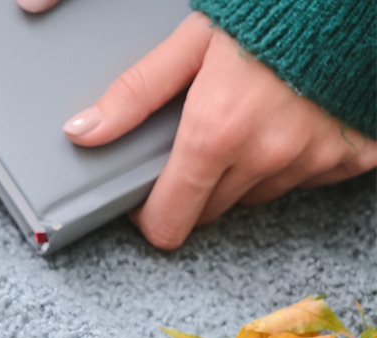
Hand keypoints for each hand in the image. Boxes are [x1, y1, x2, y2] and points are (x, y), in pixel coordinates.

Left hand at [64, 12, 376, 248]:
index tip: (145, 203)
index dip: (151, 217)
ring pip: (258, 195)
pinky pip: (308, 179)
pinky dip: (294, 161)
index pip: (170, 220)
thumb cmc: (272, 12)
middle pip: (210, 210)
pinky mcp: (354, 156)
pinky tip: (290, 122)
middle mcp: (266, 155)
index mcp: (217, 132)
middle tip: (197, 142)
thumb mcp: (191, 43)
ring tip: (248, 119)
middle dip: (194, 188)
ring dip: (244, 172)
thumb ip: (135, 93)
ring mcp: (314, 159)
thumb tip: (83, 132)